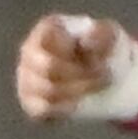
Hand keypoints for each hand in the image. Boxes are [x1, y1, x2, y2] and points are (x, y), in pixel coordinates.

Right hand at [16, 13, 131, 121]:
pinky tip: (78, 102)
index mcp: (46, 29)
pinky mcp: (29, 102)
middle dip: (81, 74)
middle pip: (48, 68)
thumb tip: (86, 40)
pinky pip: (41, 110)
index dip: (81, 54)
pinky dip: (64, 108)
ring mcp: (26, 78)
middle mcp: (29, 51)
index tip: (103, 59)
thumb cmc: (104, 51)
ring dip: (78, 91)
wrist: (104, 77)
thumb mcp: (111, 36)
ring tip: (95, 87)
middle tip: (104, 77)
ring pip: (46, 90)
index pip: (56, 43)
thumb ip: (102, 33)